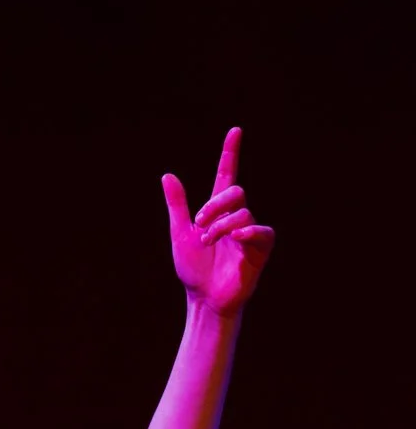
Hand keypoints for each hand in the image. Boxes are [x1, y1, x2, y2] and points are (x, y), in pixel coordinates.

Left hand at [162, 127, 273, 316]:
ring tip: (209, 242)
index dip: (230, 154)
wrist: (203, 298)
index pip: (226, 176)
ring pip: (244, 211)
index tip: (235, 131)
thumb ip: (178, 205)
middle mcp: (236, 217)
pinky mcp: (260, 248)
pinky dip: (247, 232)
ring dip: (221, 226)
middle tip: (200, 225)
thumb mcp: (180, 233)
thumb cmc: (193, 270)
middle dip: (215, 206)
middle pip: (235, 192)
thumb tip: (168, 176)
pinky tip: (235, 239)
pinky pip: (262, 231)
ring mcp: (250, 231)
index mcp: (216, 212)